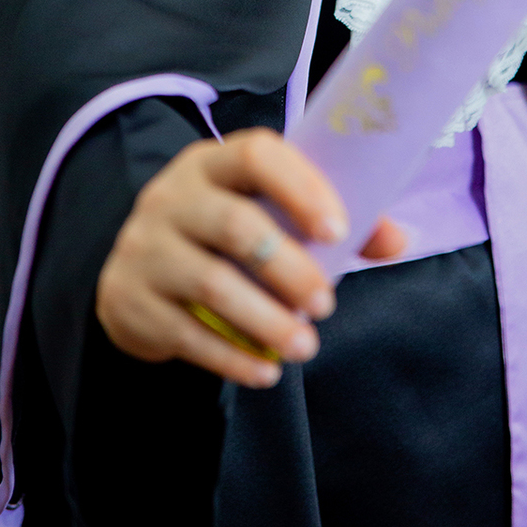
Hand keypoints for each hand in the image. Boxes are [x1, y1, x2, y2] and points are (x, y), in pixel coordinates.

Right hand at [96, 128, 403, 387]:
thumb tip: (396, 239)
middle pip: (235, 226)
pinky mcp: (130, 300)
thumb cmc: (223, 239)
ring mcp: (145, 248)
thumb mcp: (264, 215)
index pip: (256, 155)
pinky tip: (265, 372)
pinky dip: (232, 357)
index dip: (301, 189)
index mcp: (212, 164)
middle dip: (291, 269)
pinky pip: (186, 333)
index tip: (340, 230)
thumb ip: (329, 222)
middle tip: (326, 304)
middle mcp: (171, 197)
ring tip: (304, 346)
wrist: (139, 277)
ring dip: (267, 320)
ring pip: (212, 284)